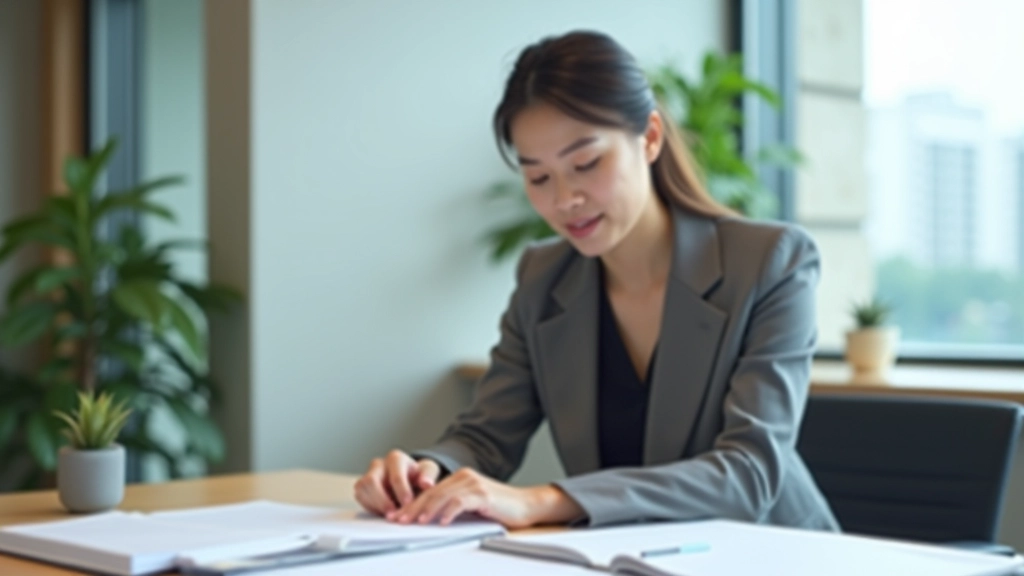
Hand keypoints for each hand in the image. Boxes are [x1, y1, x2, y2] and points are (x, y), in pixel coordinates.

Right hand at [354, 450, 440, 515]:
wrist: (409, 478)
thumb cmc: (418, 475)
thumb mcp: (427, 473)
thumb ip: (428, 476)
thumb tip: (427, 484)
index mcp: (396, 459)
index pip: (395, 475)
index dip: (401, 491)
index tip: (408, 503)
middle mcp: (379, 464)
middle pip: (372, 481)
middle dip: (382, 500)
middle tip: (394, 515)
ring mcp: (368, 475)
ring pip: (362, 489)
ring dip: (375, 505)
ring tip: (390, 515)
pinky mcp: (362, 487)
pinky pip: (360, 497)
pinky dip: (370, 507)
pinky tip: (383, 512)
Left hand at [388, 468, 582, 528]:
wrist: (527, 505)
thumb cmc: (500, 509)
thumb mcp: (472, 506)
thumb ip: (453, 507)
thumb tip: (429, 519)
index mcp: (460, 478)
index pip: (430, 491)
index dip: (412, 504)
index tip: (398, 516)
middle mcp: (465, 477)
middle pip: (432, 492)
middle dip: (413, 507)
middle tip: (399, 520)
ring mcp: (474, 483)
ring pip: (443, 496)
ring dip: (427, 510)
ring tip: (416, 522)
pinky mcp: (483, 493)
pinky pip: (461, 501)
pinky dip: (450, 511)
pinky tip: (442, 522)